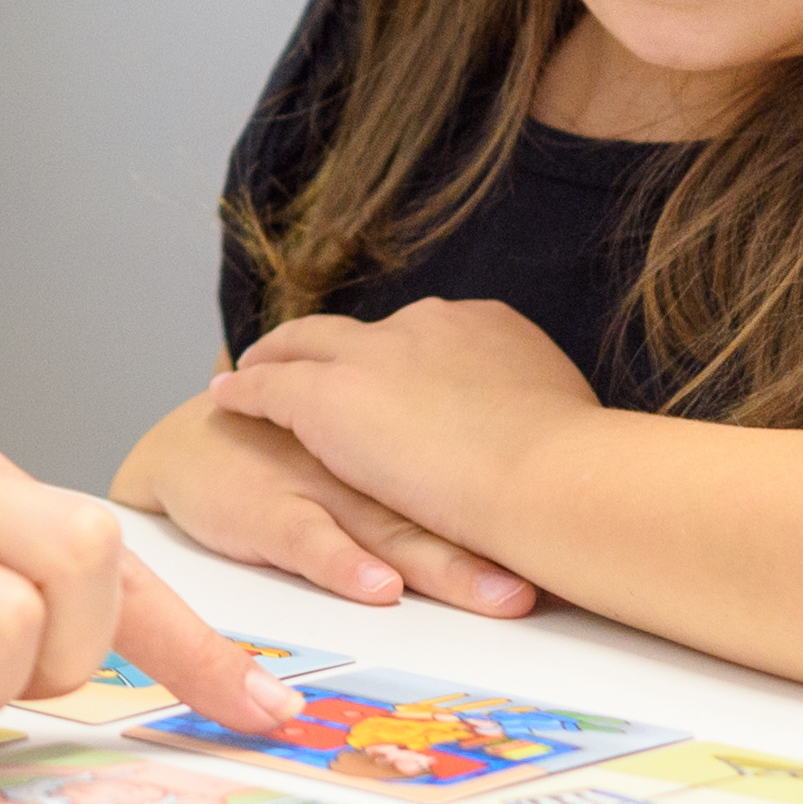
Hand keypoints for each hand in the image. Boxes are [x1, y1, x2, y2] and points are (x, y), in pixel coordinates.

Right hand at [117, 388, 534, 614]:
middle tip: (569, 580)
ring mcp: (317, 481)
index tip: (604, 544)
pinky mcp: (264, 511)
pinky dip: (344, 563)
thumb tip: (551, 513)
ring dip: (447, 564)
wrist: (191, 447)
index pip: (480, 469)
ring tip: (500, 599)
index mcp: (402, 437)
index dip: (539, 506)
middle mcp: (369, 459)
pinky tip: (376, 587)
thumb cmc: (297, 460)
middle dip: (510, 541)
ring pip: (391, 524)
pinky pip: (308, 539)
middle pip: (452, 499)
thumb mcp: (377, 459)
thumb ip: (447, 470)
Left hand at [203, 299, 601, 550]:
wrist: (548, 477)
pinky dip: (245, 390)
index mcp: (486, 328)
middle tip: (307, 361)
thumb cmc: (577, 470)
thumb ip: (535, 417)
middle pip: (361, 332)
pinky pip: (269, 385)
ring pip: (302, 346)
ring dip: (276, 358)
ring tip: (251, 370)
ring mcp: (372, 355)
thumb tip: (544, 434)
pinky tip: (226, 398)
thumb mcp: (566, 423)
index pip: (429, 337)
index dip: (403, 356)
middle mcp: (424, 326)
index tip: (391, 373)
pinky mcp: (327, 394)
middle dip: (334, 347)